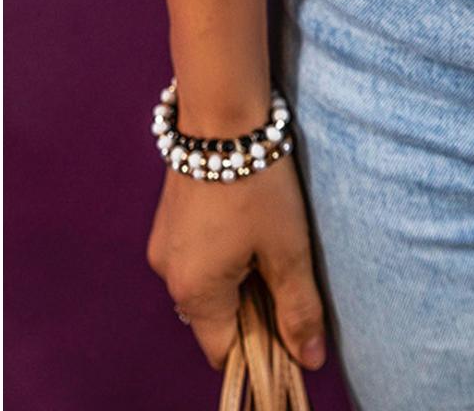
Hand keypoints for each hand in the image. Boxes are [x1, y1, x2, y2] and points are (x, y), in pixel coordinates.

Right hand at [146, 159, 327, 374]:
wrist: (222, 112)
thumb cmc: (259, 182)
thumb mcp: (288, 248)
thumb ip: (298, 309)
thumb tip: (310, 361)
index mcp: (195, 293)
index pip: (225, 352)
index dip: (261, 346)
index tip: (290, 319)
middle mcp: (169, 275)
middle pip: (215, 318)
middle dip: (252, 306)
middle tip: (286, 267)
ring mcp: (164, 244)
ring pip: (207, 283)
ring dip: (239, 275)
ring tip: (270, 236)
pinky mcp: (169, 218)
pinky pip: (197, 254)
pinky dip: (223, 251)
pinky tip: (249, 218)